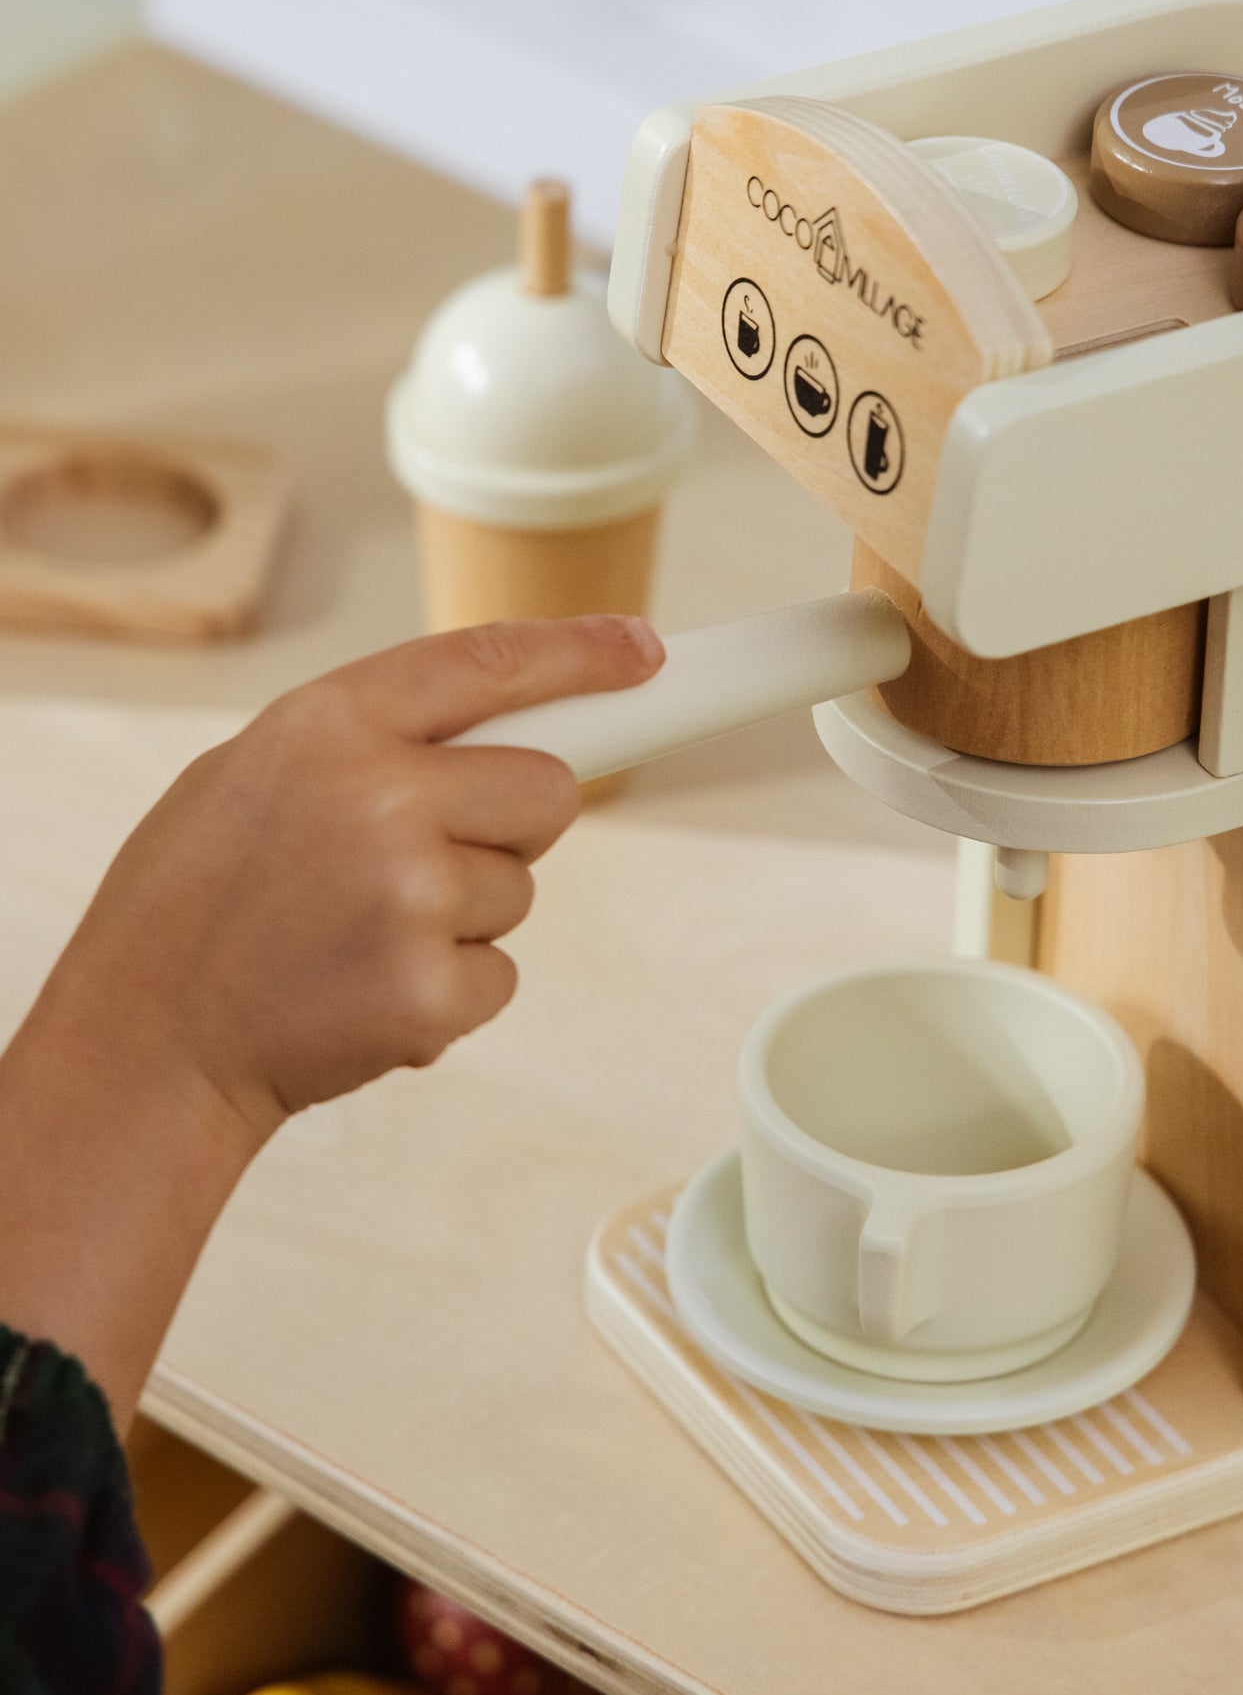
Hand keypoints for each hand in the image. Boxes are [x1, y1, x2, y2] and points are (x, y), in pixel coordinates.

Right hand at [0, 614, 662, 1421]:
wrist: (147, 1040)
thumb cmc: (197, 902)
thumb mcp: (257, 771)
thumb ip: (374, 740)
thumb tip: (510, 723)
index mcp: (330, 726)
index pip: (490, 664)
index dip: (581, 655)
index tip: (645, 653)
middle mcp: (380, 798)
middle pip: (546, 790)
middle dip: (511, 824)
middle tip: (420, 862)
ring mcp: (410, 897)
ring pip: (522, 889)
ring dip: (464, 916)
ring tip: (359, 936)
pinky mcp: (430, 991)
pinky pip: (501, 972)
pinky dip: (451, 990)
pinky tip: (368, 989)